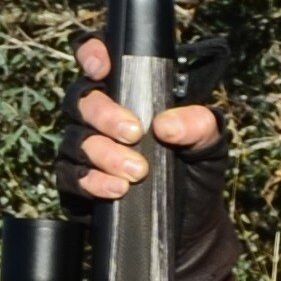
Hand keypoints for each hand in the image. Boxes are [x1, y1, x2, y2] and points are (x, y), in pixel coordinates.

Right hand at [58, 35, 240, 280]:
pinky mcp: (76, 183)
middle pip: (80, 99)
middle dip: (103, 114)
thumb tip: (167, 125)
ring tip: (136, 172)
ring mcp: (84, 149)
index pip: (99, 59)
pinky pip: (69, 175)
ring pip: (73, 139)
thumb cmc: (197, 173)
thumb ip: (200, 125)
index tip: (102, 67)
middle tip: (134, 133)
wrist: (190, 227)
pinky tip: (116, 189)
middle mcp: (101, 117)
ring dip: (103, 154)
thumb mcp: (211, 147)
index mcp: (131, 93)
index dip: (93, 53)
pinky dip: (92, 181)